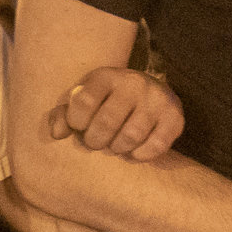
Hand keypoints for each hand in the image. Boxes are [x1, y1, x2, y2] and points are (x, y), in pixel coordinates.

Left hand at [48, 67, 185, 161]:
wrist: (145, 92)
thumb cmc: (105, 101)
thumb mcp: (83, 101)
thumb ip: (63, 116)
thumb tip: (57, 134)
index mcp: (106, 76)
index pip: (84, 102)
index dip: (76, 122)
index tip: (79, 127)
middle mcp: (133, 83)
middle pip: (106, 122)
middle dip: (95, 140)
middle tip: (95, 142)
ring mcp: (156, 99)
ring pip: (130, 136)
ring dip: (117, 148)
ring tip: (114, 145)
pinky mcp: (175, 117)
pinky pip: (157, 145)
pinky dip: (140, 155)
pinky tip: (133, 151)